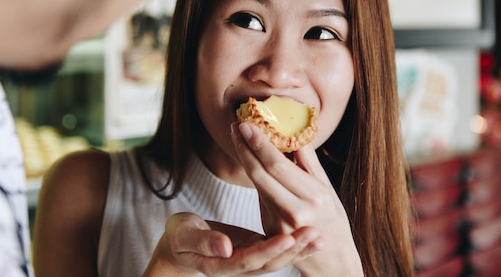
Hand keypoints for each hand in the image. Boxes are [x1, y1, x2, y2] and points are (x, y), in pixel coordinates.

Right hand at [143, 212, 321, 276]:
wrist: (181, 245)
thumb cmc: (180, 236)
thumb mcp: (184, 236)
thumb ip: (202, 241)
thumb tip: (224, 247)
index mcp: (222, 264)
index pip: (250, 259)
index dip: (270, 249)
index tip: (288, 236)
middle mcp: (240, 266)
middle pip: (271, 261)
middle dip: (294, 249)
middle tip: (315, 234)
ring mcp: (250, 259)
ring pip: (279, 257)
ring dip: (300, 248)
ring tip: (320, 236)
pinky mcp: (257, 250)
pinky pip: (279, 248)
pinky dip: (296, 242)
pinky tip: (313, 234)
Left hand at [232, 122, 363, 276]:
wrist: (332, 260)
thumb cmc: (332, 219)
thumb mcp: (327, 188)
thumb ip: (308, 161)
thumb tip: (293, 131)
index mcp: (313, 197)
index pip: (277, 165)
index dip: (259, 144)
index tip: (246, 125)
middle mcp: (294, 212)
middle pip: (260, 174)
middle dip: (244, 147)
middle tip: (235, 126)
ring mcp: (279, 224)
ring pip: (257, 184)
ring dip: (245, 158)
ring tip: (238, 137)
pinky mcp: (269, 229)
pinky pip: (260, 195)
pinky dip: (254, 174)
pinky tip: (248, 157)